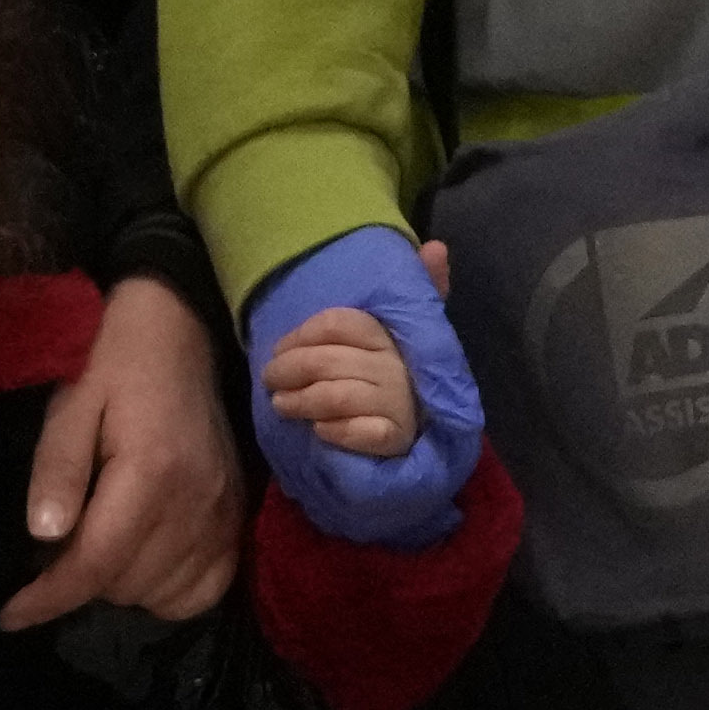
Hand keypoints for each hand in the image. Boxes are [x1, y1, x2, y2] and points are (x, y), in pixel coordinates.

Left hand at [3, 272, 248, 629]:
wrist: (176, 333)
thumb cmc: (111, 365)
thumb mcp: (69, 405)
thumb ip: (57, 470)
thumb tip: (44, 536)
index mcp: (151, 473)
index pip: (96, 563)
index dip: (48, 598)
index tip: (9, 616)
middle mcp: (195, 503)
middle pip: (127, 586)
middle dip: (79, 581)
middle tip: (53, 550)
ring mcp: (223, 514)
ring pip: (163, 595)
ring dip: (120, 586)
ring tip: (96, 547)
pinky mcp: (236, 517)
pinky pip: (207, 589)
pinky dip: (169, 590)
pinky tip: (141, 562)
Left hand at [241, 222, 483, 550]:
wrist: (410, 463)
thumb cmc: (388, 394)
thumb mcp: (389, 345)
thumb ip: (410, 297)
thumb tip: (437, 246)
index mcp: (394, 340)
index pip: (344, 323)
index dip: (303, 335)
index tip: (279, 349)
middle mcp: (402, 371)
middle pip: (332, 358)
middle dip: (292, 369)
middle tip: (271, 382)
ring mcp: (403, 408)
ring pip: (341, 394)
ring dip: (304, 401)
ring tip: (282, 407)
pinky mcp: (399, 445)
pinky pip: (365, 432)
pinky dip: (338, 432)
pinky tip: (321, 433)